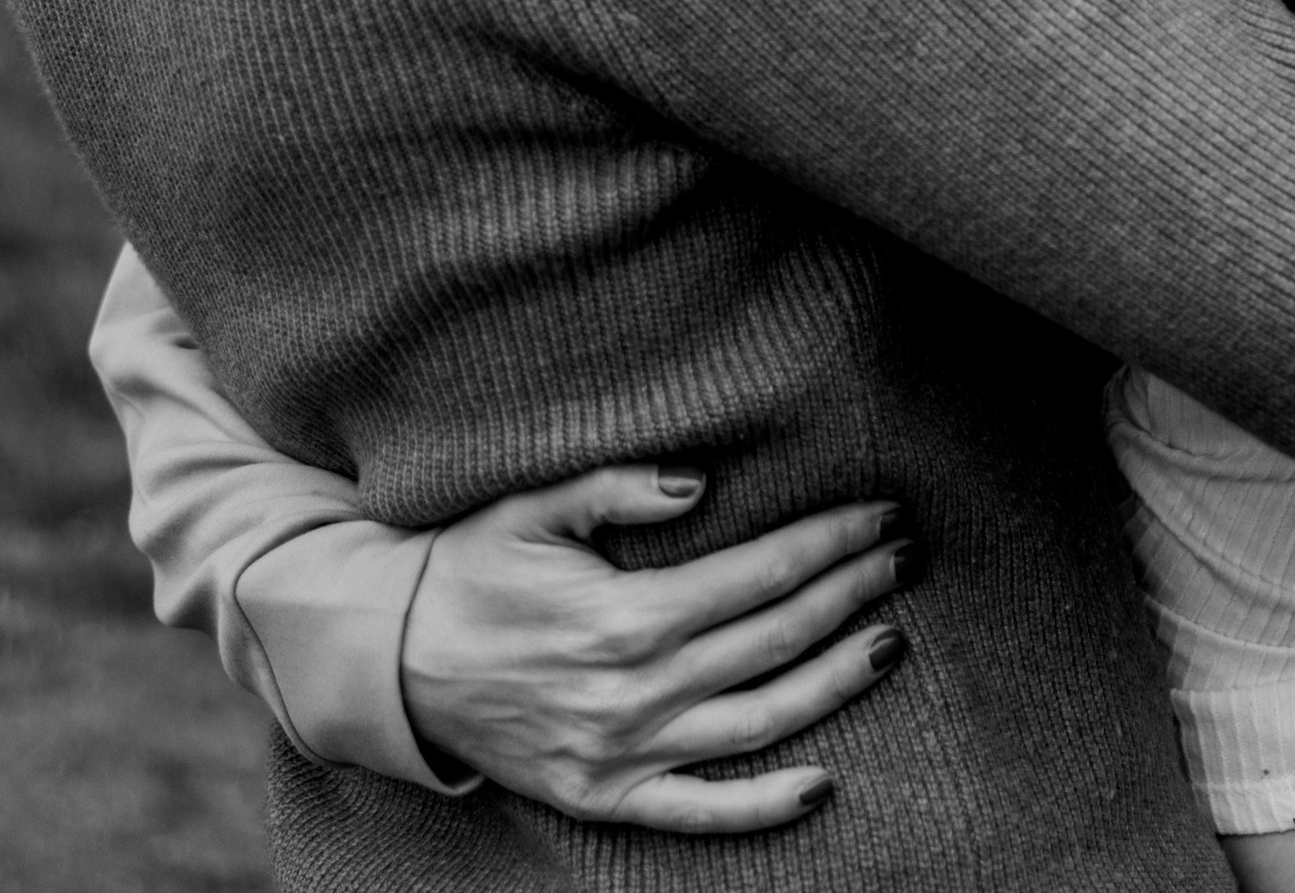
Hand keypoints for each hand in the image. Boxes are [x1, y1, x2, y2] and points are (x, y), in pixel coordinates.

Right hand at [399, 467, 916, 835]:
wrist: (392, 663)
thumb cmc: (468, 569)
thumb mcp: (534, 505)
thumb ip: (621, 487)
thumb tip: (702, 480)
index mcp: (626, 614)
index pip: (759, 574)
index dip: (829, 543)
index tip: (881, 515)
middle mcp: (634, 691)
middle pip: (773, 640)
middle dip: (848, 594)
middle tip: (903, 557)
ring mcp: (623, 754)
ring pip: (758, 723)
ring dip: (833, 682)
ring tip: (887, 640)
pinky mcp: (605, 796)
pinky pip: (700, 813)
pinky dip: (765, 806)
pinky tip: (824, 781)